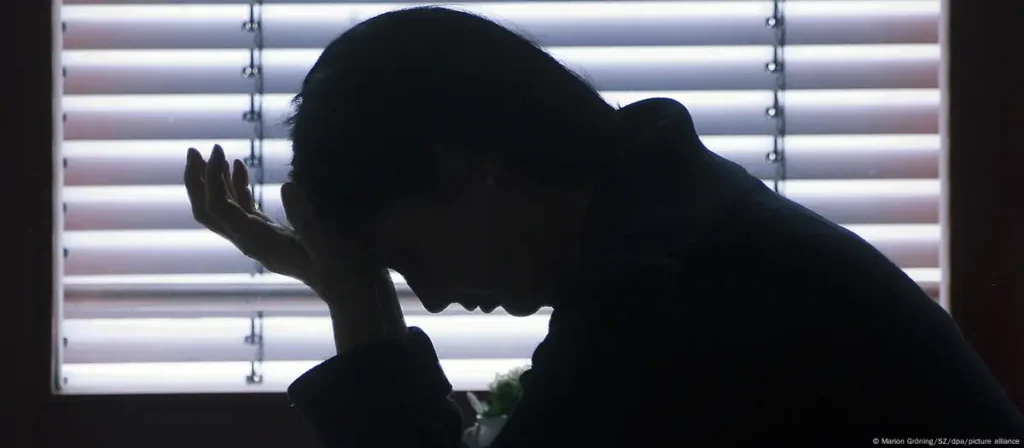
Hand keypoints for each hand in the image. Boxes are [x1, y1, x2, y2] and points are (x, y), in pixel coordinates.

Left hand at [184, 145, 406, 351]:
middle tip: (193, 150)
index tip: (223, 150)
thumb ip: (308, 216)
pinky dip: (235, 188)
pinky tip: (240, 166)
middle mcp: (251, 242)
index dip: (213, 179)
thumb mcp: (330, 241)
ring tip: (213, 152)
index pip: (220, 209)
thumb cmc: (345, 268)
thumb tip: (287, 184)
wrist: (353, 289)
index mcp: (259, 242)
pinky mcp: (270, 234)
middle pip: (208, 213)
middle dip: (197, 182)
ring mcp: (259, 239)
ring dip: (212, 182)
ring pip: (222, 211)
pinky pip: (242, 211)